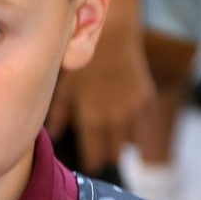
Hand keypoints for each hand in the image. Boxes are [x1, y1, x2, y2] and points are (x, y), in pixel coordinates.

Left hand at [47, 22, 153, 173]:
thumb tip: (53, 137)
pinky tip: (126, 125)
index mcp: (92, 120)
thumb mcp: (64, 90)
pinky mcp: (147, 101)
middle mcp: (115, 120)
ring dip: (121, 144)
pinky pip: (143, 127)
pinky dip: (136, 129)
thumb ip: (59, 117)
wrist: (112, 37)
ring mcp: (134, 111)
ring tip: (111, 140)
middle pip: (114, 154)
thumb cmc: (81, 62)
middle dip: (106, 155)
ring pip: (130, 144)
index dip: (91, 162)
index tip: (88, 163)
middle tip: (99, 152)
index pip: (94, 157)